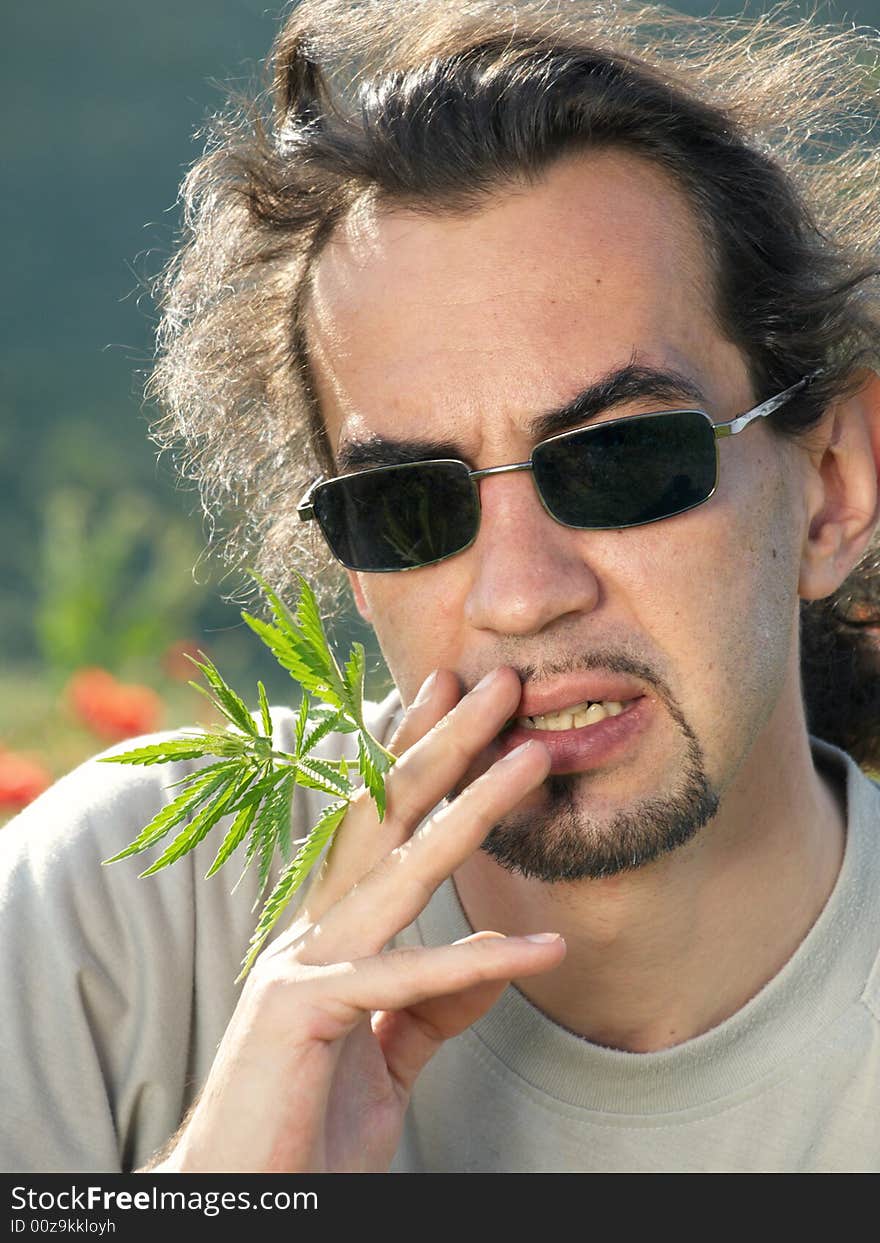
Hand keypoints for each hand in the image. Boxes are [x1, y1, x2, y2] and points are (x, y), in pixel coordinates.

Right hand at [151, 667, 564, 1172]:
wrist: (241, 1195)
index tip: (453, 694)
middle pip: (385, 815)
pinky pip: (406, 984)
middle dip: (443, 741)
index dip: (414, 752)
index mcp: (330, 931)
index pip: (379, 822)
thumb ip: (436, 1003)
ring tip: (532, 758)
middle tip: (496, 680)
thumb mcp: (386, 1053)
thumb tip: (499, 955)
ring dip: (474, 811)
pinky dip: (477, 965)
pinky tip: (544, 946)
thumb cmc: (306, 1123)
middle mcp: (311, 929)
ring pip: (400, 871)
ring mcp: (302, 964)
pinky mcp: (303, 1014)